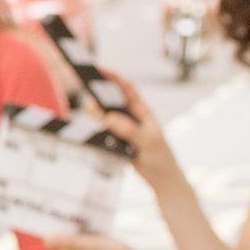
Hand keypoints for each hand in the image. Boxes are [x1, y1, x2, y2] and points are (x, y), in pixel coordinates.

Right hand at [96, 70, 178, 185]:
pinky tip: (92, 128)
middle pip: (114, 101)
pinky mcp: (119, 142)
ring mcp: (125, 130)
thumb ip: (128, 130)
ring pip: (107, 116)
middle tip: (86, 88)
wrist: (163, 180)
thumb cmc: (161, 159)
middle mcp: (133, 118)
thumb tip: (108, 117)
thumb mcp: (147, 142)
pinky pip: (105, 131)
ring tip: (89, 111)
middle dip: (100, 93)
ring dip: (97, 113)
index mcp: (144, 113)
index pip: (128, 89)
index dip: (115, 77)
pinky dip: (98, 128)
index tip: (100, 69)